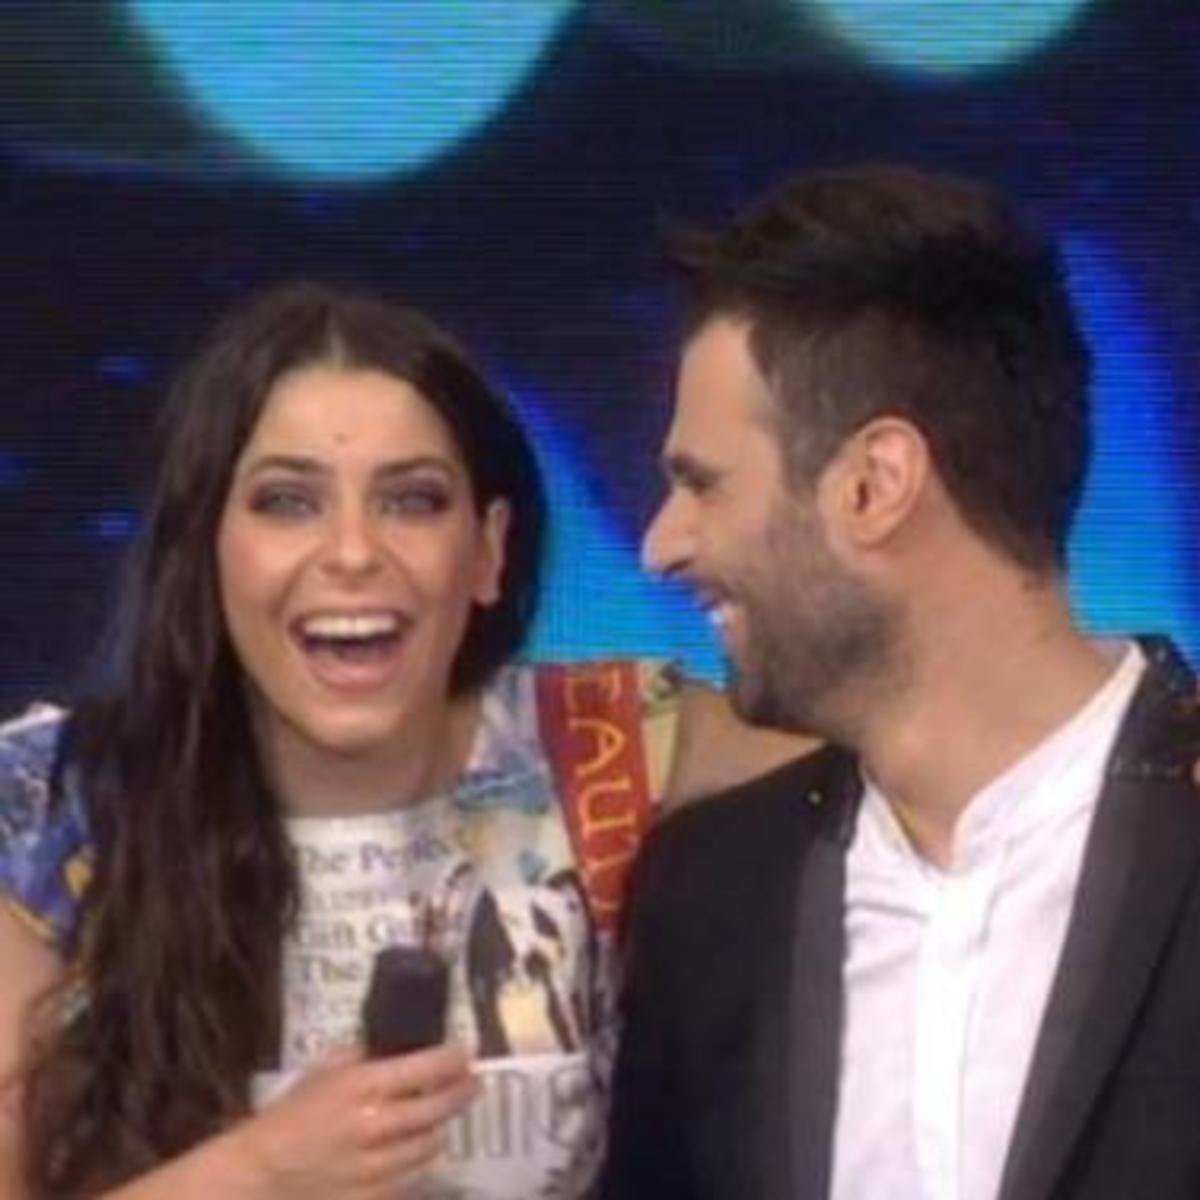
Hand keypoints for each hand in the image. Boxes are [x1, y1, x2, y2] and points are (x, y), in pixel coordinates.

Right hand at [230, 1042, 476, 1199]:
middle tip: (472, 1083)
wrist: (260, 1174)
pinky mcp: (372, 1198)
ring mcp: (376, 1168)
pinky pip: (410, 1178)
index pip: (427, 1068)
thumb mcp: (325, 1070)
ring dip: (438, 1128)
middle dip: (462, 1093)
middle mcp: (375, 1125)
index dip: (454, 1060)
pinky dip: (414, 1163)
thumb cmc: (290, 1115)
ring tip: (438, 1117)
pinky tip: (410, 1151)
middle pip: (439, 1108)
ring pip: (430, 1146)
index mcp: (362, 1086)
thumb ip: (365, 1055)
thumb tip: (404, 1042)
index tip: (466, 1054)